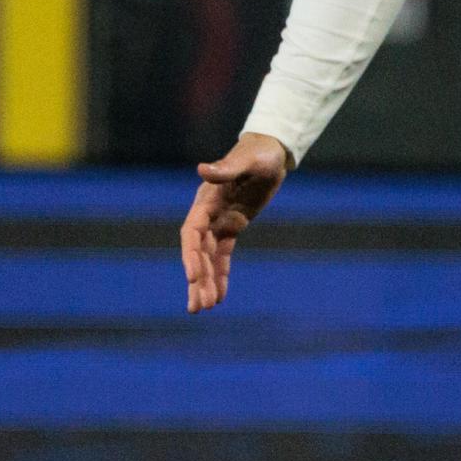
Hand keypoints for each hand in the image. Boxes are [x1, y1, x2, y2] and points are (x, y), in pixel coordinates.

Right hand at [180, 132, 289, 313]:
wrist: (270, 152)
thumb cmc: (259, 153)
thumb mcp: (247, 160)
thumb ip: (226, 168)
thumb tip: (201, 169)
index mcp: (206, 200)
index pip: (192, 232)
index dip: (190, 255)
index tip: (192, 277)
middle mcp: (207, 213)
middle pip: (197, 252)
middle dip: (197, 279)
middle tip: (197, 306)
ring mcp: (218, 221)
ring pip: (207, 258)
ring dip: (205, 283)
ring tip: (204, 309)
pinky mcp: (232, 227)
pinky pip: (223, 256)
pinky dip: (220, 276)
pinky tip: (219, 297)